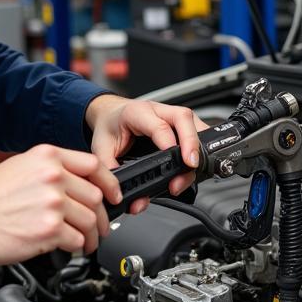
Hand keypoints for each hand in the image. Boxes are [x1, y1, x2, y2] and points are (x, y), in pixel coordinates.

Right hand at [0, 144, 121, 263]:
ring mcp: (52, 202)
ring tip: (86, 243)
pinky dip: (77, 247)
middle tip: (100, 227)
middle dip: (102, 216)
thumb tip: (74, 184)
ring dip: (91, 236)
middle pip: (96, 196)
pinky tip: (70, 248)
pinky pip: (76, 240)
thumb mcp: (19, 167)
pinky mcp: (49, 229)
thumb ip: (49, 170)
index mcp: (47, 156)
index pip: (94, 166)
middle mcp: (53, 176)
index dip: (109, 183)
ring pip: (90, 220)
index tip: (113, 194)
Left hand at [85, 94, 209, 213]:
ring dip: (198, 147)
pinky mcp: (180, 123)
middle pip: (183, 119)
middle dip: (191, 143)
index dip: (169, 143)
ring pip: (194, 123)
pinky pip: (196, 130)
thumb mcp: (101, 148)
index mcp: (136, 113)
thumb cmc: (110, 127)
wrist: (112, 114)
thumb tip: (121, 191)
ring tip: (190, 172)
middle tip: (190, 165)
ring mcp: (171, 115)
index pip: (158, 126)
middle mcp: (157, 110)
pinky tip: (196, 163)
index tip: (175, 160)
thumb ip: (110, 169)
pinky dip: (200, 146)